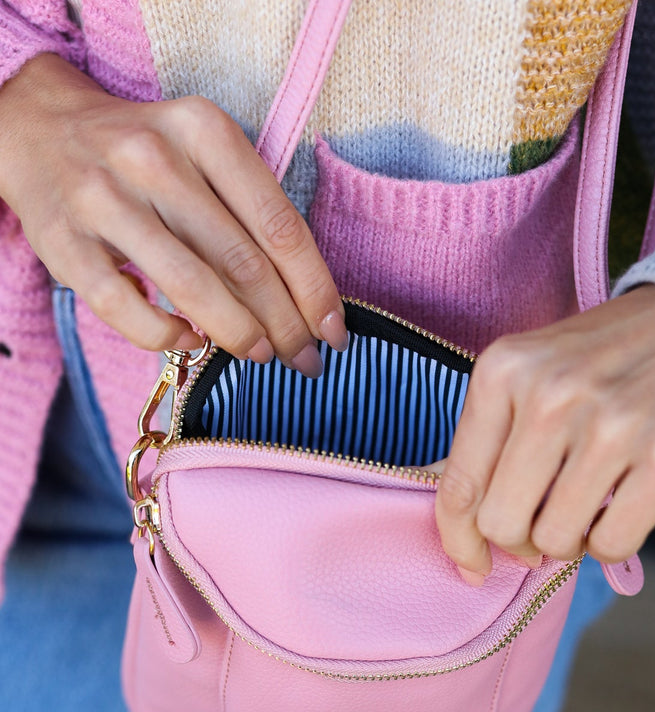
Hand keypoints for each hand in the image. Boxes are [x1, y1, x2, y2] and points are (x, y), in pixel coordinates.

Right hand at [0, 54, 347, 374]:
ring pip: (192, 287)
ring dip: (239, 335)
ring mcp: (105, 201)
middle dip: (286, 324)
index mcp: (203, 131)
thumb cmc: (142, 154)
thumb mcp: (201, 152)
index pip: (279, 226)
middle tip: (304, 359)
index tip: (335, 332)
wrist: (38, 129)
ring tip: (262, 355)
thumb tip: (304, 300)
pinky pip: (127, 309)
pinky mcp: (66, 244)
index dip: (315, 289)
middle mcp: (155, 159)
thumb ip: (248, 211)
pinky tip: (192, 342)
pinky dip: (167, 336)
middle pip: (243, 263)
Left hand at [434, 284, 654, 583]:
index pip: (458, 485)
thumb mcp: (532, 372)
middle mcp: (552, 395)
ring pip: (554, 540)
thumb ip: (490, 439)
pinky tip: (618, 509)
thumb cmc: (605, 358)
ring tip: (584, 508)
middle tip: (540, 525)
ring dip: (567, 540)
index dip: (458, 541)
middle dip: (518, 540)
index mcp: (505, 370)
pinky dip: (609, 543)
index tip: (471, 563)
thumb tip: (461, 528)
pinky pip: (610, 544)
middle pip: (501, 523)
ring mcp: (613, 427)